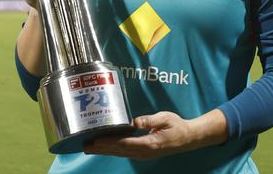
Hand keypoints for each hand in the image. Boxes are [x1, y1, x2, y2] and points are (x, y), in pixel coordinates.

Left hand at [83, 112, 197, 160]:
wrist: (187, 139)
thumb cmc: (177, 126)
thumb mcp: (165, 118)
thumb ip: (149, 120)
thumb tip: (133, 121)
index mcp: (149, 144)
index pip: (125, 143)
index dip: (110, 142)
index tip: (97, 140)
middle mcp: (144, 152)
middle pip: (118, 150)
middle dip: (101, 148)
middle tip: (85, 145)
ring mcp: (142, 154)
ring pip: (119, 152)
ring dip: (104, 150)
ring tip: (89, 147)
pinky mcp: (141, 152)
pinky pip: (124, 151)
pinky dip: (112, 149)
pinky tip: (103, 146)